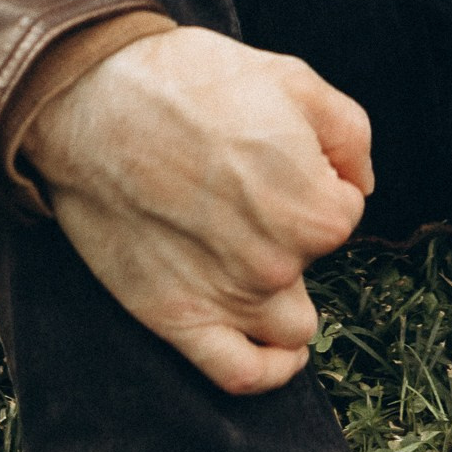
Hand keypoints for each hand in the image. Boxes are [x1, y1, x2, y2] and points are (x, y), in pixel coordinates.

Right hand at [23, 26, 372, 395]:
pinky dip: (268, 371)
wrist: (91, 102)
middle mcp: (281, 263)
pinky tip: (279, 356)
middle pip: (313, 260)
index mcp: (318, 208)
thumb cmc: (190, 82)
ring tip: (252, 257)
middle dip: (292, 228)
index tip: (274, 156)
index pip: (343, 210)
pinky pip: (241, 373)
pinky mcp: (177, 319)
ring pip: (292, 326)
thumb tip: (360, 181)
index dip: (314, 178)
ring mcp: (229, 298)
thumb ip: (349, 135)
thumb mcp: (292, 78)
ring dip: (283, 297)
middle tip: (243, 188)